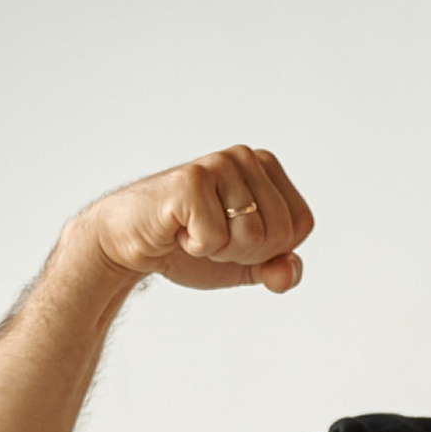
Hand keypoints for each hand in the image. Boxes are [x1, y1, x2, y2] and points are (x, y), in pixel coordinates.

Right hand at [76, 146, 315, 292]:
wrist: (130, 243)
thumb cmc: (188, 246)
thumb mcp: (244, 264)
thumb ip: (277, 269)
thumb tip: (287, 274)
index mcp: (267, 169)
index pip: (301, 226)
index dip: (271, 250)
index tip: (234, 239)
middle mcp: (247, 157)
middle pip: (281, 234)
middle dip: (245, 253)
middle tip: (210, 236)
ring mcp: (220, 164)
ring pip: (252, 237)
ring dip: (219, 250)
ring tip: (193, 231)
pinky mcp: (192, 180)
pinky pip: (216, 238)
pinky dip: (196, 247)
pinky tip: (177, 230)